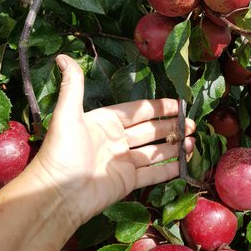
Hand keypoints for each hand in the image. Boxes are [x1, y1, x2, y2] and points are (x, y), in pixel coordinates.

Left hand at [33, 55, 195, 227]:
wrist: (58, 194)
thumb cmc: (62, 152)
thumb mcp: (67, 114)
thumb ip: (73, 85)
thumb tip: (62, 56)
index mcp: (105, 122)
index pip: (137, 111)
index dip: (159, 107)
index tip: (179, 104)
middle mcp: (116, 140)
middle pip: (150, 130)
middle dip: (171, 126)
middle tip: (192, 124)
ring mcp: (123, 162)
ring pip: (155, 151)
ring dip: (174, 146)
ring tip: (193, 141)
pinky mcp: (128, 182)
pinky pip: (153, 173)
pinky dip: (170, 168)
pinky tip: (185, 161)